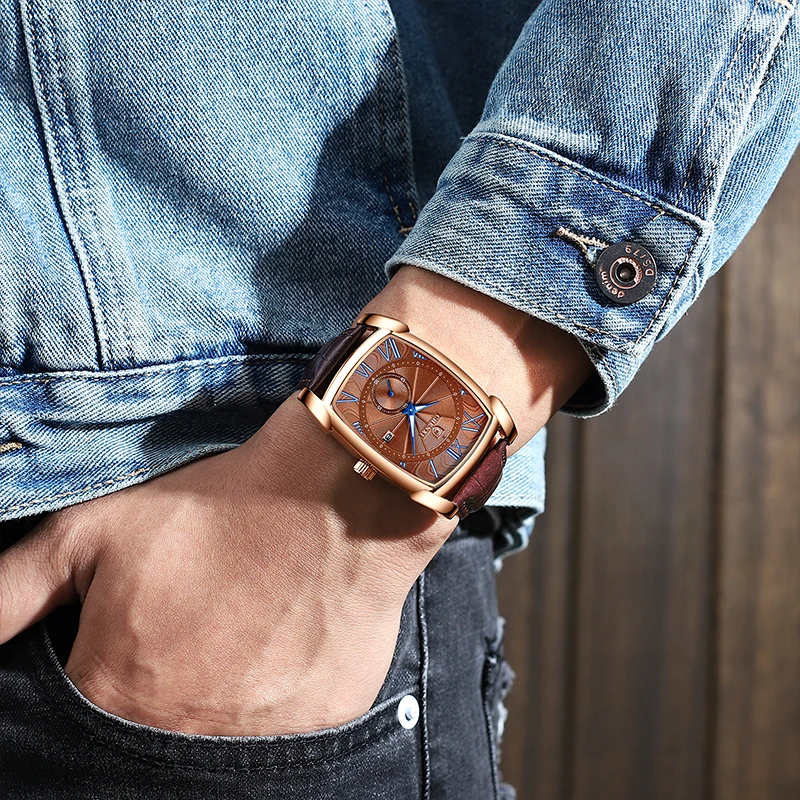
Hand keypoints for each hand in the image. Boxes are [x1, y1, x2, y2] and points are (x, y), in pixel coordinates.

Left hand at [0, 398, 453, 735]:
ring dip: (220, 693)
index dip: (99, 675)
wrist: (338, 495)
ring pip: (218, 738)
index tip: (127, 644)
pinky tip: (284, 641)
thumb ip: (9, 595)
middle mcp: (182, 738)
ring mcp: (260, 742)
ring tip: (239, 631)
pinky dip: (276, 695)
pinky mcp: (321, 728)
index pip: (73, 726)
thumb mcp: (92, 532)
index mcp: (116, 694)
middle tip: (191, 633)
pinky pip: (283, 732)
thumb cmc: (217, 507)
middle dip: (161, 688)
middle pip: (151, 735)